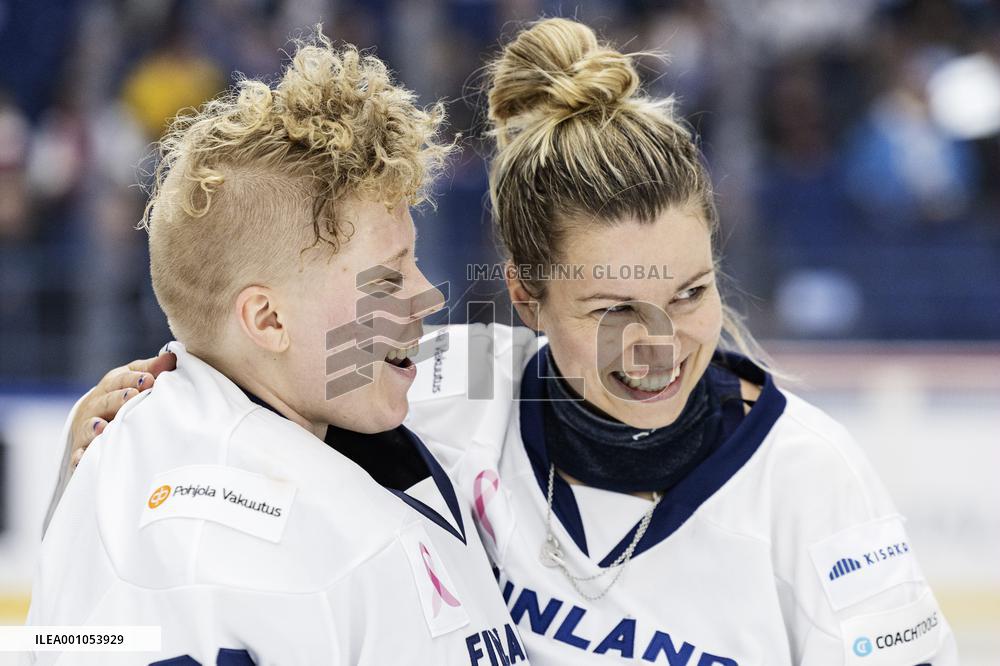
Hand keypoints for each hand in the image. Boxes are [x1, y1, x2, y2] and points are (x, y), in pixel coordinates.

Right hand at [69, 351, 176, 468]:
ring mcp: (86, 426)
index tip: (149, 380)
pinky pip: (78, 453)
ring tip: (103, 427)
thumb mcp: (135, 379)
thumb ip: (152, 369)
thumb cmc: (121, 395)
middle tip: (132, 396)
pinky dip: (80, 456)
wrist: (90, 419)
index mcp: (111, 385)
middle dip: (118, 399)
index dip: (134, 379)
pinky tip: (82, 458)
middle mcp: (96, 404)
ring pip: (89, 426)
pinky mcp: (81, 448)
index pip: (120, 379)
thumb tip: (172, 356)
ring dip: (94, 427)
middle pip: (106, 401)